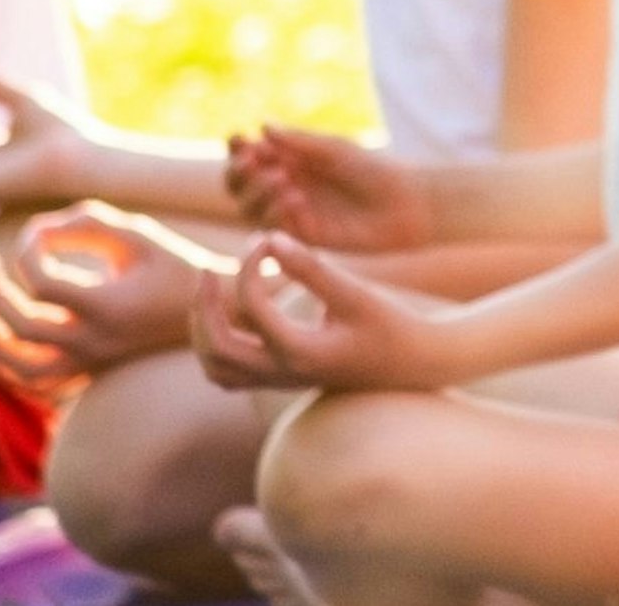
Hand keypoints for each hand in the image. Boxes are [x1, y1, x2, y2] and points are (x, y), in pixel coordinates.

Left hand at [0, 202, 215, 385]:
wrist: (209, 316)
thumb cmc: (170, 265)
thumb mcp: (134, 232)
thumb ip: (83, 223)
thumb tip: (36, 232)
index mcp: (108, 307)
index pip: (42, 283)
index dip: (28, 249)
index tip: (37, 231)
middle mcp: (96, 343)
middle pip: (23, 327)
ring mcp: (90, 364)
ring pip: (23, 369)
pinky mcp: (88, 373)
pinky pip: (37, 386)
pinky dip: (7, 368)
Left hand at [190, 234, 460, 391]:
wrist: (416, 361)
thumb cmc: (390, 322)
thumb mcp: (355, 292)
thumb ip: (311, 268)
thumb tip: (268, 237)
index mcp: (302, 352)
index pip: (251, 306)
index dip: (250, 264)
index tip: (265, 240)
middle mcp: (284, 373)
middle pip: (217, 348)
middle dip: (205, 305)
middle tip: (209, 269)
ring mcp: (281, 380)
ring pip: (216, 368)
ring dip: (202, 329)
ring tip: (211, 291)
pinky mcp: (282, 377)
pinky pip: (229, 374)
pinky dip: (215, 345)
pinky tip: (228, 313)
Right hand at [225, 126, 432, 252]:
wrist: (406, 206)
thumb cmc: (373, 170)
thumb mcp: (333, 149)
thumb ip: (298, 141)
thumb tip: (261, 126)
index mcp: (287, 161)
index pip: (247, 154)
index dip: (236, 148)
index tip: (240, 139)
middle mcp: (282, 187)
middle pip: (238, 184)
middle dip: (238, 172)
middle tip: (253, 162)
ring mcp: (291, 214)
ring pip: (249, 208)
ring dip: (258, 192)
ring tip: (284, 180)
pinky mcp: (304, 238)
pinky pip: (276, 228)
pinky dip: (279, 212)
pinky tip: (297, 199)